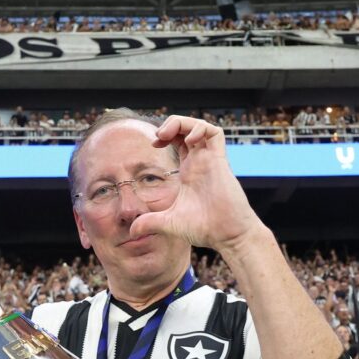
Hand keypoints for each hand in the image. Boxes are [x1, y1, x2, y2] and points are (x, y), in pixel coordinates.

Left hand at [133, 117, 262, 254]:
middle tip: (159, 135)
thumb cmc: (204, 228)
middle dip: (172, 124)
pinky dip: (201, 129)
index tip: (154, 144)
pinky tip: (189, 140)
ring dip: (183, 122)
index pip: (179, 141)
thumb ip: (150, 222)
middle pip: (188, 129)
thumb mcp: (169, 223)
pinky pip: (215, 133)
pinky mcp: (221, 161)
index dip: (165, 136)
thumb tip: (132, 230)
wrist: (226, 235)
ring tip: (168, 134)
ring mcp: (211, 160)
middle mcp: (200, 161)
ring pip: (200, 126)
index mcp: (189, 170)